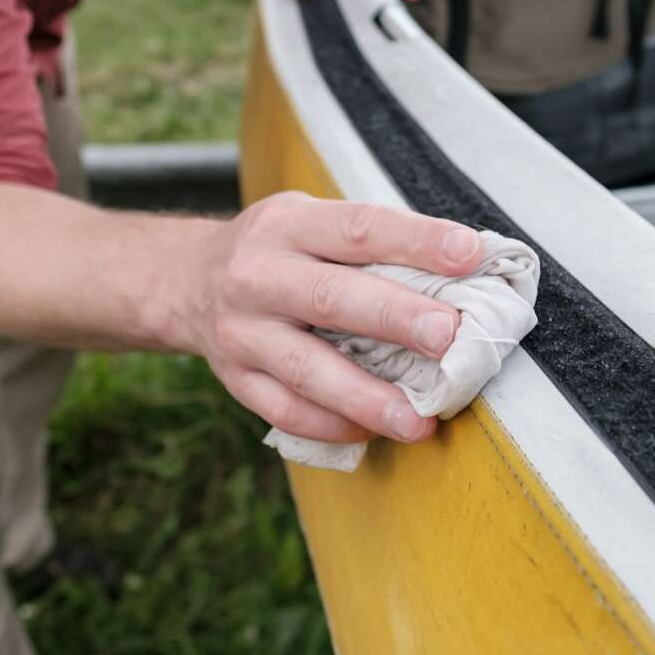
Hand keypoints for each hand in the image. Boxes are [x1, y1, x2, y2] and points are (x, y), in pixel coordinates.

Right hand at [193, 192, 482, 443]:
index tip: (469, 254)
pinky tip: (372, 432)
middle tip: (448, 337)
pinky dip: (332, 425)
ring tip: (420, 421)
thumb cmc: (278, 251)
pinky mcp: (235, 379)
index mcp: (289, 224)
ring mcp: (242, 332)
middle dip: (394, 317)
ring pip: (307, 369)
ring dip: (368, 398)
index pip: (358, 227)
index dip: (415, 239)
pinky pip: (286, 411)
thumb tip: (465, 269)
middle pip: (331, 297)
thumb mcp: (311, 222)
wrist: (186, 281)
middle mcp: (258, 275)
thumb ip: (372, 243)